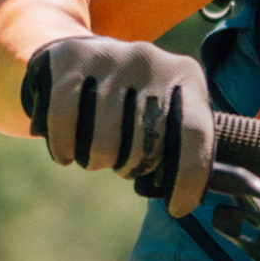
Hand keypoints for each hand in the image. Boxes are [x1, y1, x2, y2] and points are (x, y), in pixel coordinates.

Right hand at [22, 36, 215, 216]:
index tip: (177, 208)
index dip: (188, 179)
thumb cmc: (134, 100)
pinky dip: (64, 149)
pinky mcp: (72, 60)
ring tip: (96, 149)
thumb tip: (183, 202)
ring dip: (95, 162)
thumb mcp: (168, 109)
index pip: (195, 134)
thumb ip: (182, 145)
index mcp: (185, 76)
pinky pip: (65, 125)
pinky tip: (67, 151)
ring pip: (103, 144)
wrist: (84, 53)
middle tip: (124, 161)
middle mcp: (151, 60)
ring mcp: (111, 57)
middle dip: (132, 168)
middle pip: (145, 147)